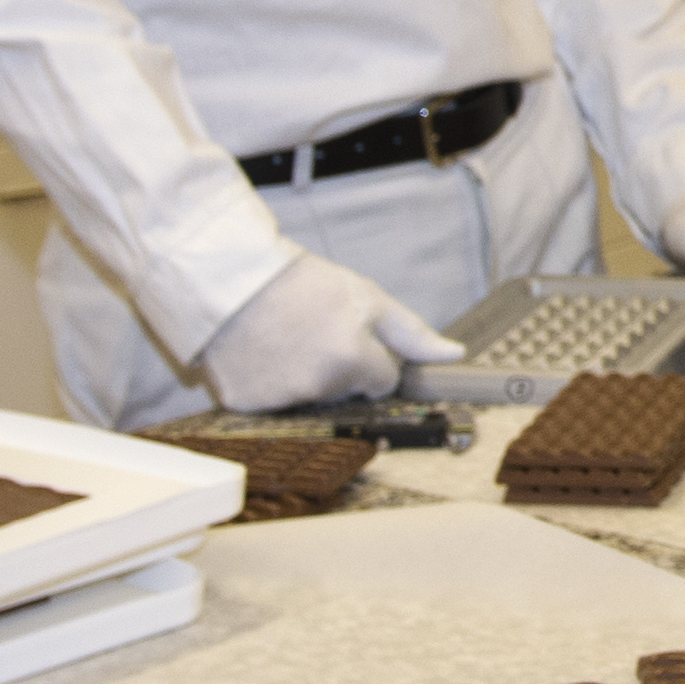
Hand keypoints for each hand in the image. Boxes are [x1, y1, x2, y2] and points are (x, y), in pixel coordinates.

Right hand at [194, 248, 458, 411]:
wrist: (231, 276)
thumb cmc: (302, 283)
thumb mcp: (366, 297)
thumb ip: (412, 333)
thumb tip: (453, 355)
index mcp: (353, 360)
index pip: (383, 383)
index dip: (370, 359)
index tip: (348, 336)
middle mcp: (319, 387)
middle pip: (347, 394)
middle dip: (338, 370)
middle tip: (312, 332)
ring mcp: (280, 400)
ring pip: (311, 401)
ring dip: (304, 379)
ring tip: (284, 340)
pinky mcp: (245, 405)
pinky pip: (271, 407)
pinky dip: (268, 387)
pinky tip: (260, 355)